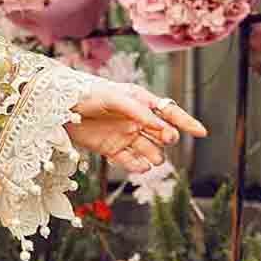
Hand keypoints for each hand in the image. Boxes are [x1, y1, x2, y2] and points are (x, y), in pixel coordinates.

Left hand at [64, 84, 207, 176]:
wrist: (58, 108)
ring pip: (151, 151)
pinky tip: (140, 166)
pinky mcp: (112, 150)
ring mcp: (126, 137)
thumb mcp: (114, 97)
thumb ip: (137, 111)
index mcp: (141, 102)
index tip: (202, 132)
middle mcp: (137, 121)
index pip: (170, 112)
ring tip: (151, 157)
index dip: (186, 122)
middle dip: (167, 138)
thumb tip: (161, 124)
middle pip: (163, 135)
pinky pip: (131, 162)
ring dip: (154, 156)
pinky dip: (138, 166)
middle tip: (164, 138)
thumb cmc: (87, 94)